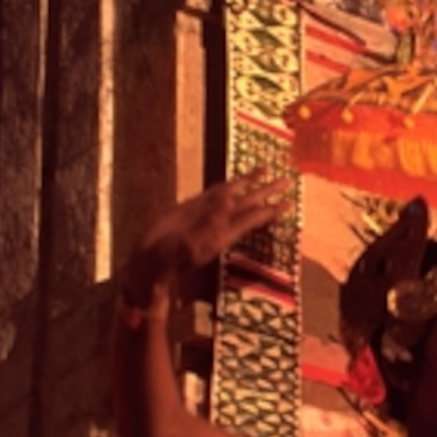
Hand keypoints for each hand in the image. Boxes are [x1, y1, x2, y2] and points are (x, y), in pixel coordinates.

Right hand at [129, 170, 283, 290]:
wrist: (146, 264)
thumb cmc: (164, 263)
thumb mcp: (185, 248)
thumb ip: (206, 228)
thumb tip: (226, 205)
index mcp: (220, 234)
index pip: (252, 218)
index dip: (271, 211)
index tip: (290, 203)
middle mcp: (217, 224)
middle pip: (249, 204)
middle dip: (268, 192)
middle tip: (288, 181)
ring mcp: (204, 216)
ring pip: (232, 196)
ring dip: (251, 185)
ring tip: (266, 172)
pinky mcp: (190, 209)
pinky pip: (213, 194)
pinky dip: (226, 186)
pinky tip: (234, 182)